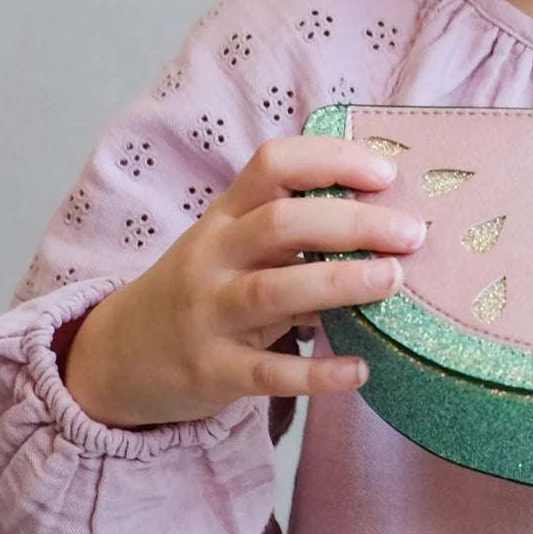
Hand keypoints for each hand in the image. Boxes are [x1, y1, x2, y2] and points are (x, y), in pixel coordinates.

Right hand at [63, 137, 425, 428]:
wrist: (120, 356)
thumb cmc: (205, 289)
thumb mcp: (234, 245)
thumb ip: (294, 229)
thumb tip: (389, 220)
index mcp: (225, 215)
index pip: (273, 164)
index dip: (332, 160)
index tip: (387, 174)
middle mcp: (212, 257)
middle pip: (281, 223)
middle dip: (352, 223)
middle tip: (412, 233)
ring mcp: (208, 314)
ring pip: (272, 291)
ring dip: (339, 282)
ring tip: (394, 280)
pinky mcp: (212, 372)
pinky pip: (268, 373)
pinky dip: (317, 373)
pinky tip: (361, 370)